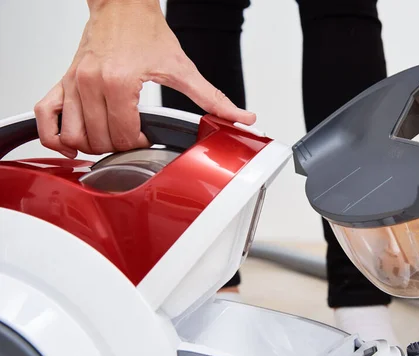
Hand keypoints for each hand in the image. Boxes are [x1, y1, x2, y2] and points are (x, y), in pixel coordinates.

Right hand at [34, 0, 254, 157]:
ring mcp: (72, 83)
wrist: (122, 6)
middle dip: (118, 147)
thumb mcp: (182, 67)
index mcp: (119, 83)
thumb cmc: (146, 32)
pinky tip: (72, 140)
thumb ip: (212, 98)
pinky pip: (44, 116)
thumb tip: (242, 117)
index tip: (145, 137)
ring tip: (109, 138)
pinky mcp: (62, 80)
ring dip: (91, 146)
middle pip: (98, 140)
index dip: (137, 144)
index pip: (122, 136)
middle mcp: (90, 84)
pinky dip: (54, 135)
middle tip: (131, 137)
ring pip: (72, 136)